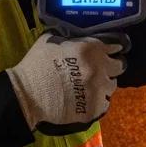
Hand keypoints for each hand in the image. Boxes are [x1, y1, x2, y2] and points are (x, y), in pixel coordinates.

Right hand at [7, 32, 126, 130]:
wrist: (26, 94)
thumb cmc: (36, 65)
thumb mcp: (52, 40)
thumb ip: (72, 39)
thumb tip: (81, 38)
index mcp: (92, 49)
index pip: (115, 47)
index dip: (112, 50)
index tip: (109, 53)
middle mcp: (100, 68)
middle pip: (119, 67)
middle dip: (110, 68)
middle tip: (98, 71)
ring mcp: (99, 89)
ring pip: (112, 86)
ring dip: (103, 85)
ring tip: (89, 87)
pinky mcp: (95, 108)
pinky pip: (105, 103)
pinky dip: (98, 101)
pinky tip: (85, 100)